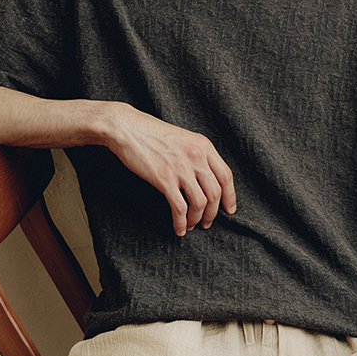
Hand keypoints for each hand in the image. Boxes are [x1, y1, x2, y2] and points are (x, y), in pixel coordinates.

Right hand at [104, 104, 235, 235]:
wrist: (127, 127)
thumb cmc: (151, 133)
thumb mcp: (183, 138)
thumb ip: (197, 155)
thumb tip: (206, 178)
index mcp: (203, 146)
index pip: (226, 176)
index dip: (230, 196)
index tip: (229, 209)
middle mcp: (196, 157)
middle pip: (215, 193)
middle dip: (212, 213)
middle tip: (206, 222)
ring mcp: (181, 168)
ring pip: (200, 203)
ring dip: (197, 219)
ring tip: (191, 225)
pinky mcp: (164, 179)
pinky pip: (180, 208)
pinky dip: (181, 222)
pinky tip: (178, 228)